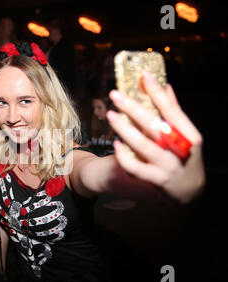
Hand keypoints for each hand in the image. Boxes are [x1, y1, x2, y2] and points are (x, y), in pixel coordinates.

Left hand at [107, 71, 204, 203]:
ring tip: (110, 115)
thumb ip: (174, 112)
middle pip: (154, 125)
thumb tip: (166, 86)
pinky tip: (116, 144)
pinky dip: (124, 155)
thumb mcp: (185, 134)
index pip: (172, 109)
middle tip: (115, 94)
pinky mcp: (156, 179)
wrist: (189, 189)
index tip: (143, 75)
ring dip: (124, 129)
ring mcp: (167, 165)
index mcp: (189, 134)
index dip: (157, 92)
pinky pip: (135, 167)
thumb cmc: (184, 155)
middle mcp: (180, 149)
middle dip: (133, 107)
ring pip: (143, 145)